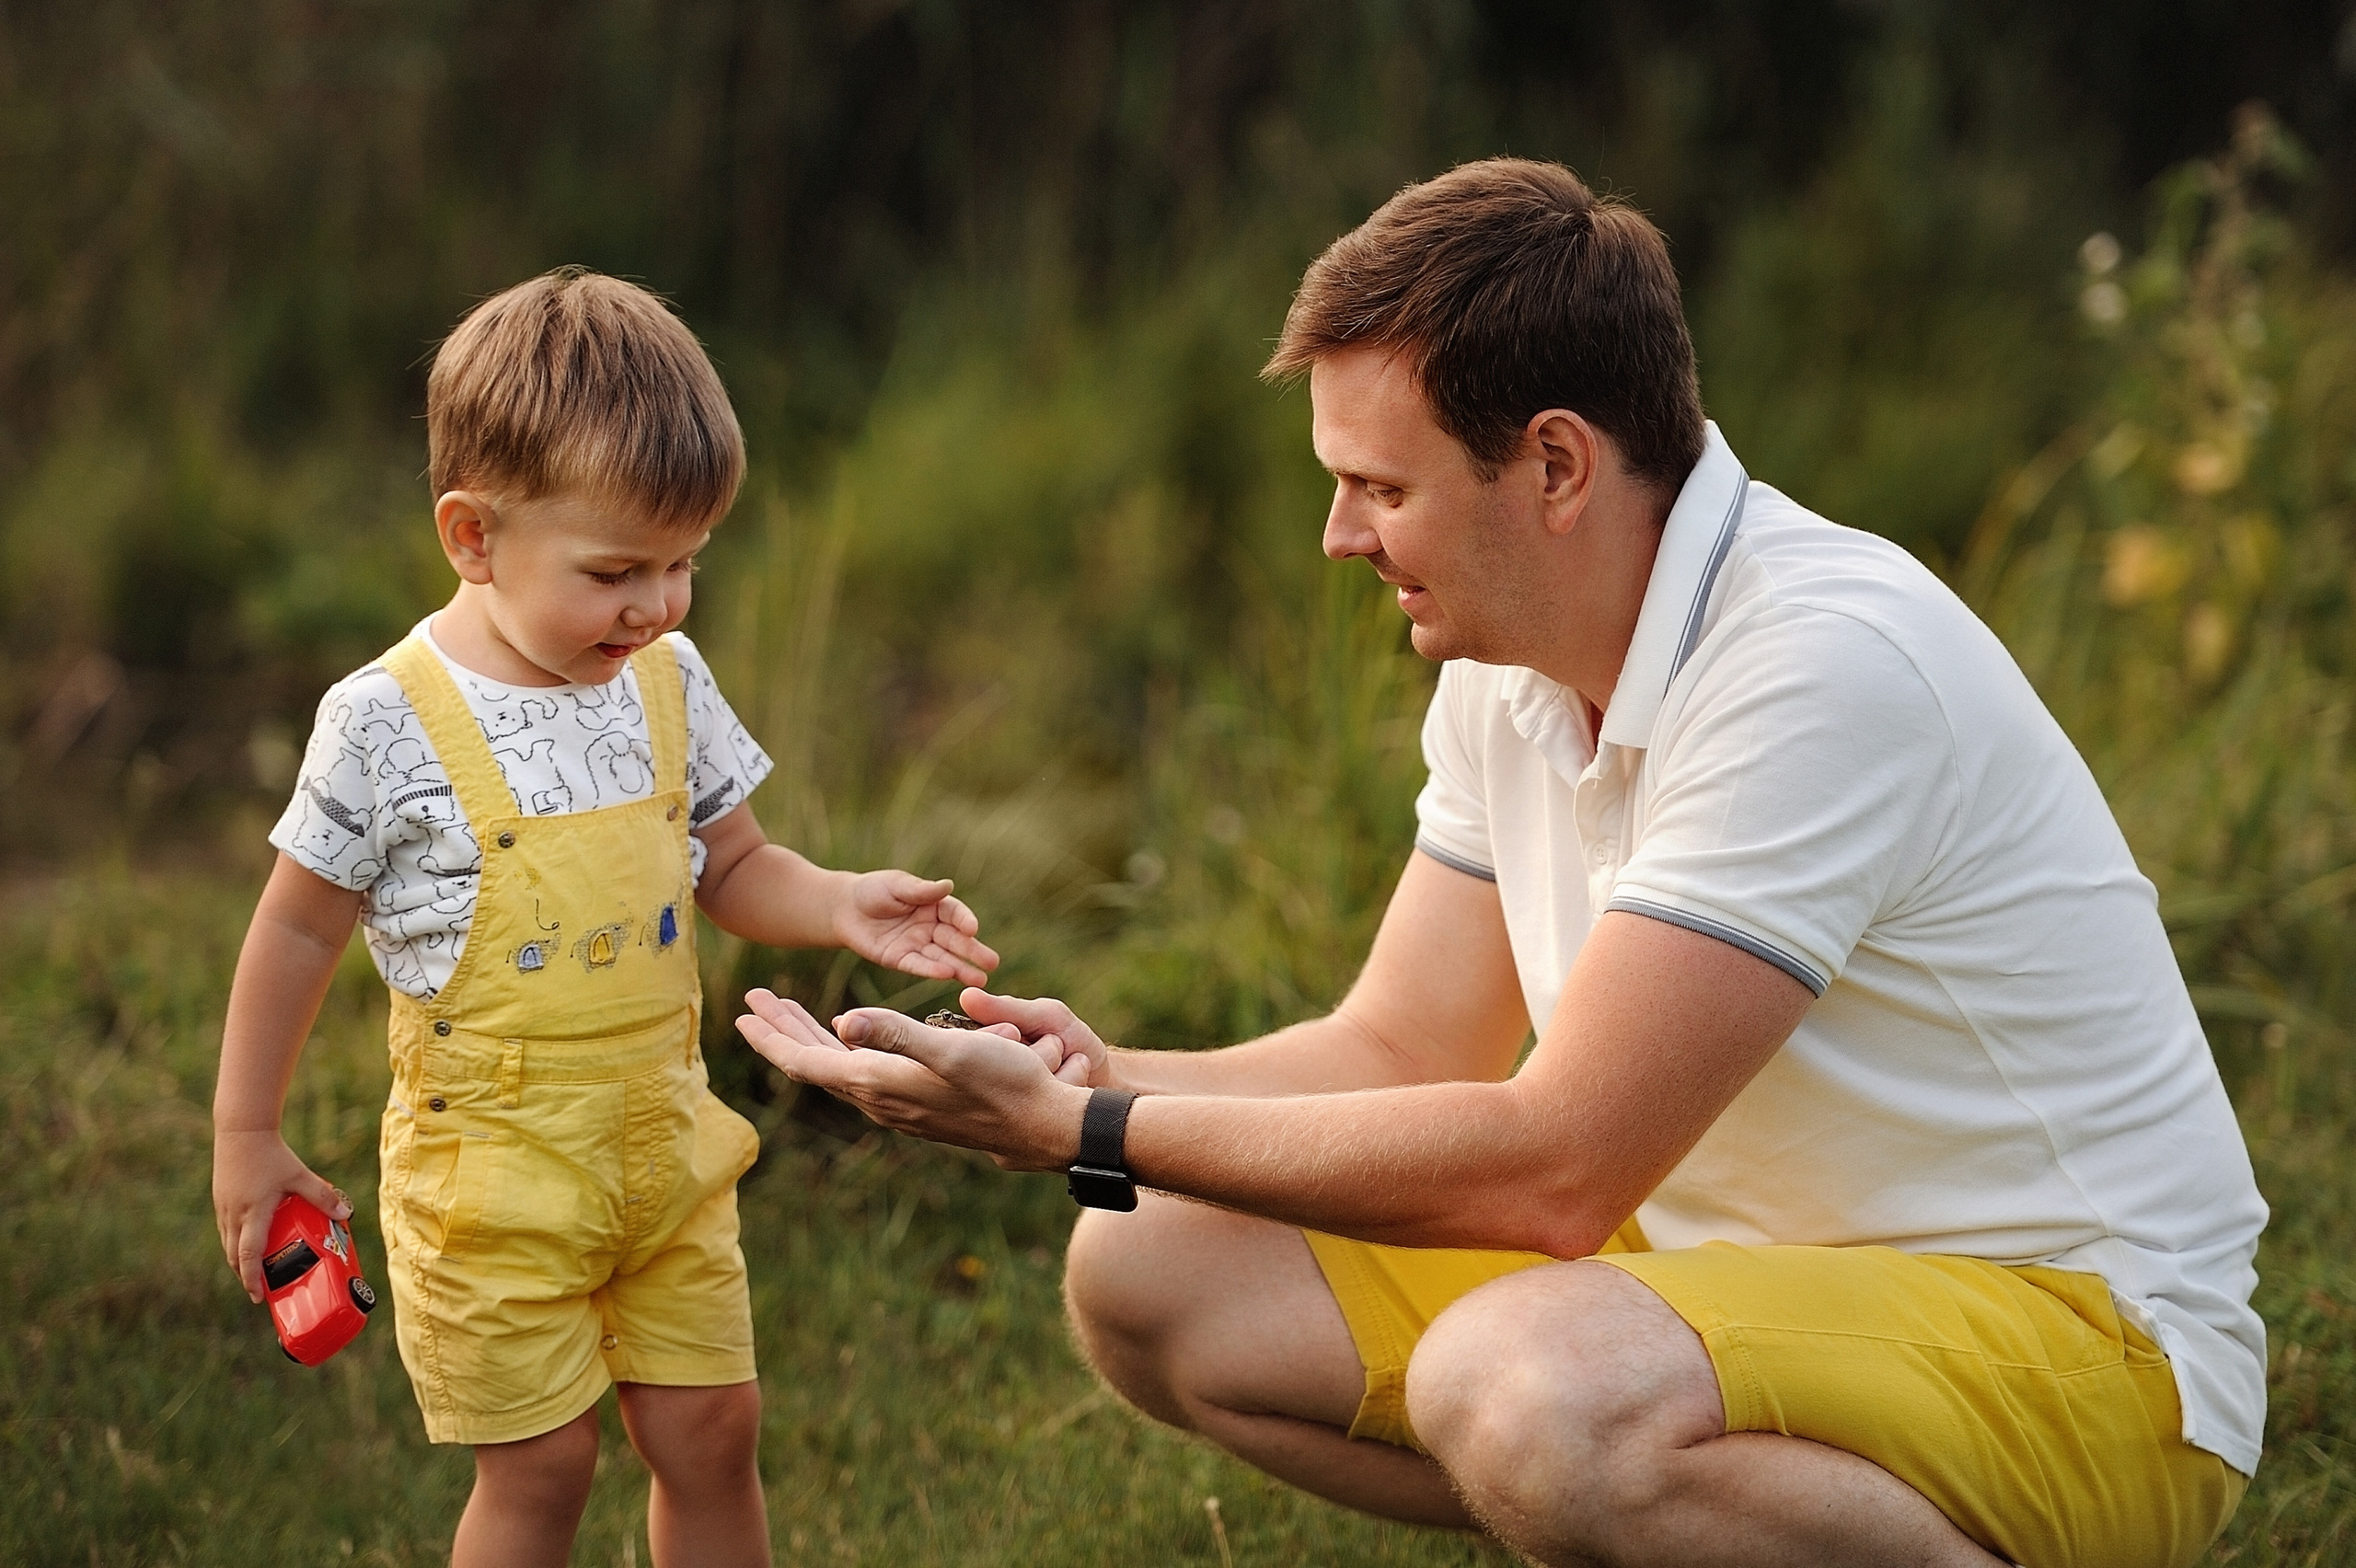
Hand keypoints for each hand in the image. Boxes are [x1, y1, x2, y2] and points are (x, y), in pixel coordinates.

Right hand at [212, 1130, 350, 1302]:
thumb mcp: (300, 1176)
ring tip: (255, 1271)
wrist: (241, 1131)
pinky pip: (226, 1229)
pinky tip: (248, 1240)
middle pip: (234, 1256)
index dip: (252, 1279)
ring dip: (239, 1260)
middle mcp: (234, 1215)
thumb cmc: (271, 1154)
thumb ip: (323, 1196)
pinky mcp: (221, 1200)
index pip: (249, 1256)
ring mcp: (224, 1208)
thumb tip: (347, 1212)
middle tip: (260, 1290)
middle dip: (246, 1276)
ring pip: (228, 1243)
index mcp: (253, 1214)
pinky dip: (235, 1242)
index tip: (258, 1297)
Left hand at [735, 988, 1090, 1169]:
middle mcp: (879, 1099)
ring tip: (790, 1012)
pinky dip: (842, 1048)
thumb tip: (842, 1021)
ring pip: (837, 1067)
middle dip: (782, 1030)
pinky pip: (861, 1073)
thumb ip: (896, 1034)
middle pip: (814, 1063)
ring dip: (810, 1037)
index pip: (805, 1060)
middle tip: (756, 1001)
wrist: (1039, 1125)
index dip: (771, 1036)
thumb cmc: (1004, 1082)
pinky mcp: (915, 1103)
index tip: (743, 1012)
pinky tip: (849, 1039)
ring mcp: (897, 1104)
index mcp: (878, 1083)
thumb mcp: (950, 1050)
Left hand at [837, 871, 999, 986]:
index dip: (964, 920)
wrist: (844, 908)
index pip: (955, 913)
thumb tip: (948, 885)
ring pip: (942, 957)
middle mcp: (931, 927)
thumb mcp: (897, 885)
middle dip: (972, 951)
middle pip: (954, 940)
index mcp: (935, 905)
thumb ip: (921, 890)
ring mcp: (918, 945)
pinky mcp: (901, 960)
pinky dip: (932, 970)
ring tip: (979, 979)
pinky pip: (918, 965)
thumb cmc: (874, 890)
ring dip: (960, 968)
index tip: (973, 929)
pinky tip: (948, 976)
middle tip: (992, 963)